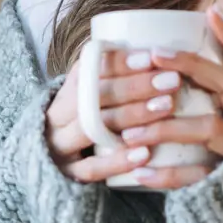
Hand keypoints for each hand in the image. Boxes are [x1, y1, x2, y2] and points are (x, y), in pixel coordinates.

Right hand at [45, 48, 181, 183]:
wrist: (49, 159)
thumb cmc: (88, 116)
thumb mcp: (93, 92)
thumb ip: (116, 74)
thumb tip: (161, 47)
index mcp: (68, 88)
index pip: (91, 68)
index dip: (120, 62)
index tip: (152, 57)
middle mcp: (60, 114)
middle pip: (96, 96)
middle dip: (136, 86)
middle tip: (172, 80)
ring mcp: (61, 145)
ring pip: (94, 127)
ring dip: (132, 116)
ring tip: (167, 106)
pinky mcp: (67, 174)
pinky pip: (91, 169)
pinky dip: (117, 161)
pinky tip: (145, 154)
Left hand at [120, 4, 222, 189]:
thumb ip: (213, 84)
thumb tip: (184, 38)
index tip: (211, 11)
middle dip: (193, 66)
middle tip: (155, 56)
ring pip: (210, 129)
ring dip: (167, 125)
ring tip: (129, 131)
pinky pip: (196, 177)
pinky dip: (166, 175)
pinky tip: (139, 171)